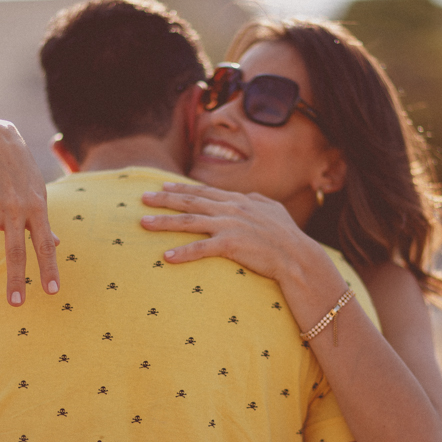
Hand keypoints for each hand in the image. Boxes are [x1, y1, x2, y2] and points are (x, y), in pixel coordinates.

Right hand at [0, 121, 59, 304]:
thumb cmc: (20, 172)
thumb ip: (43, 222)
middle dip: (16, 277)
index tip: (53, 292)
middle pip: (16, 249)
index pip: (45, 245)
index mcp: (37, 209)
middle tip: (16, 304)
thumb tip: (56, 245)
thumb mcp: (37, 193)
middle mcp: (16, 208)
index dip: (49, 268)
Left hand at [139, 181, 310, 283]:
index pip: (204, 191)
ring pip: (189, 221)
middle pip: (191, 201)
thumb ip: (258, 201)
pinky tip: (166, 256)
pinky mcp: (231, 245)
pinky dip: (182, 252)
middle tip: (142, 197)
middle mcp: (231, 209)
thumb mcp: (274, 210)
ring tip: (143, 223)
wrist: (298, 256)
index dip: (182, 187)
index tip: (163, 185)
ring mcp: (229, 226)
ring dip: (164, 222)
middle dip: (164, 198)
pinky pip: (201, 248)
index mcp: (239, 200)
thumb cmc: (288, 236)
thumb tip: (250, 196)